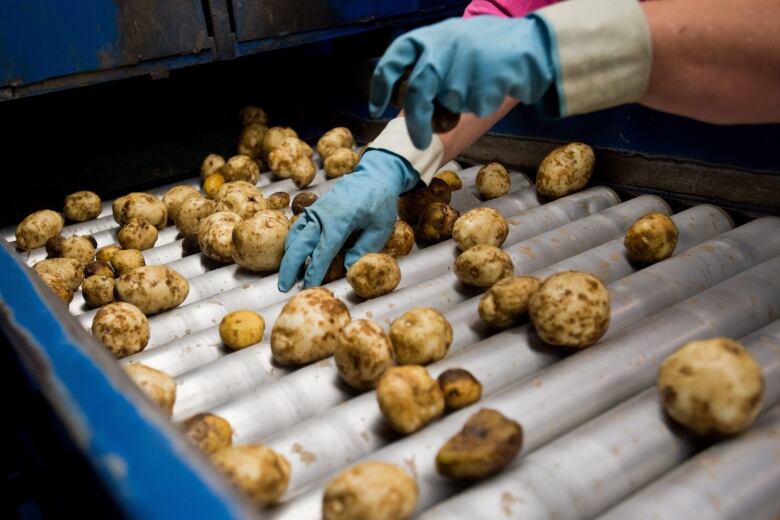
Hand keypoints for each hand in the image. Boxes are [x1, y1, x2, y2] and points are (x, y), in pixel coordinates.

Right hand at [277, 149, 419, 291]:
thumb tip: (347, 269)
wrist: (374, 177)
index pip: (322, 253)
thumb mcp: (379, 230)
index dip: (314, 272)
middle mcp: (322, 217)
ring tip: (287, 275)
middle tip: (284, 287)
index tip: (308, 287)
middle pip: (299, 246)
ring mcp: (316, 211)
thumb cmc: (379, 203)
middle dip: (290, 268)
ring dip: (288, 256)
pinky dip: (292, 241)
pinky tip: (292, 253)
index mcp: (339, 223)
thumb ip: (362, 250)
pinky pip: (298, 227)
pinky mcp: (314, 208)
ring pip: (294, 236)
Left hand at [369, 16, 554, 148]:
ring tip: (478, 85)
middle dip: (417, 121)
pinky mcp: (487, 77)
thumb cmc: (484, 48)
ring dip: (462, 105)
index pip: (393, 60)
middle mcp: (443, 46)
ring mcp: (466, 60)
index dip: (380, 87)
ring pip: (451, 102)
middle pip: (419, 91)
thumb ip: (426, 62)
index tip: (377, 109)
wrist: (530, 44)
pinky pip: (475, 106)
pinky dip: (482, 103)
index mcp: (429, 37)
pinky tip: (493, 86)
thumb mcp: (450, 43)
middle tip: (420, 141)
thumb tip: (398, 95)